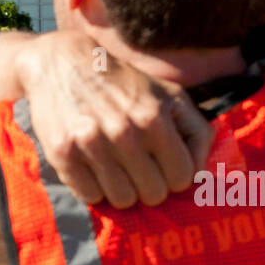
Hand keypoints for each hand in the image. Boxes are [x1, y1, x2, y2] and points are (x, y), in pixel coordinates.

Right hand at [17, 32, 212, 208]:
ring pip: (122, 200)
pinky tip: (91, 169)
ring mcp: (91, 144)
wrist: (62, 64)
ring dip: (121, 191)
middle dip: (148, 186)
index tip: (163, 166)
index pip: (183, 176)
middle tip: (137, 171)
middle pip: (153, 194)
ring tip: (114, 170)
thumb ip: (195, 130)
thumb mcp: (169, 95)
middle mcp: (124, 132)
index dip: (175, 175)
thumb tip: (201, 174)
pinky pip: (89, 196)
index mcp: (154, 117)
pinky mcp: (63, 153)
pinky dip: (93, 189)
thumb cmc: (123, 84)